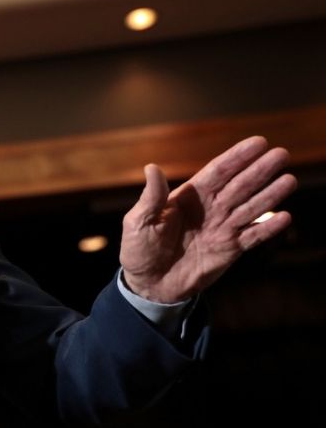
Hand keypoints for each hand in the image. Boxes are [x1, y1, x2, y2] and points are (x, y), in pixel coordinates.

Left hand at [120, 136, 296, 302]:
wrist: (149, 284)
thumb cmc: (140, 249)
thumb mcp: (139, 222)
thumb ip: (151, 197)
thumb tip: (151, 168)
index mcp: (189, 196)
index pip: (218, 172)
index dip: (237, 157)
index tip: (258, 143)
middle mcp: (210, 208)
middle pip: (240, 185)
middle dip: (260, 170)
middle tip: (282, 154)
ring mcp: (222, 228)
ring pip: (251, 207)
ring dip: (270, 194)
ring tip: (289, 179)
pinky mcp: (230, 249)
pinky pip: (253, 236)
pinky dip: (268, 228)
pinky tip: (284, 217)